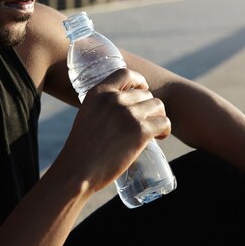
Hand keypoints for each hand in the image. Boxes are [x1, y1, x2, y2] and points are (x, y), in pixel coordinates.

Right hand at [60, 68, 170, 191]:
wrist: (78, 172)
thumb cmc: (81, 150)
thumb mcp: (87, 116)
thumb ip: (102, 107)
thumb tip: (119, 109)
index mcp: (99, 92)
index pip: (126, 73)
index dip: (139, 80)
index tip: (142, 89)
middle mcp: (115, 99)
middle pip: (146, 94)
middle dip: (149, 107)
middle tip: (146, 122)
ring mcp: (129, 114)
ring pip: (158, 106)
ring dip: (159, 117)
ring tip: (154, 130)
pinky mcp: (141, 131)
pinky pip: (164, 122)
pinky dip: (166, 129)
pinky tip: (160, 136)